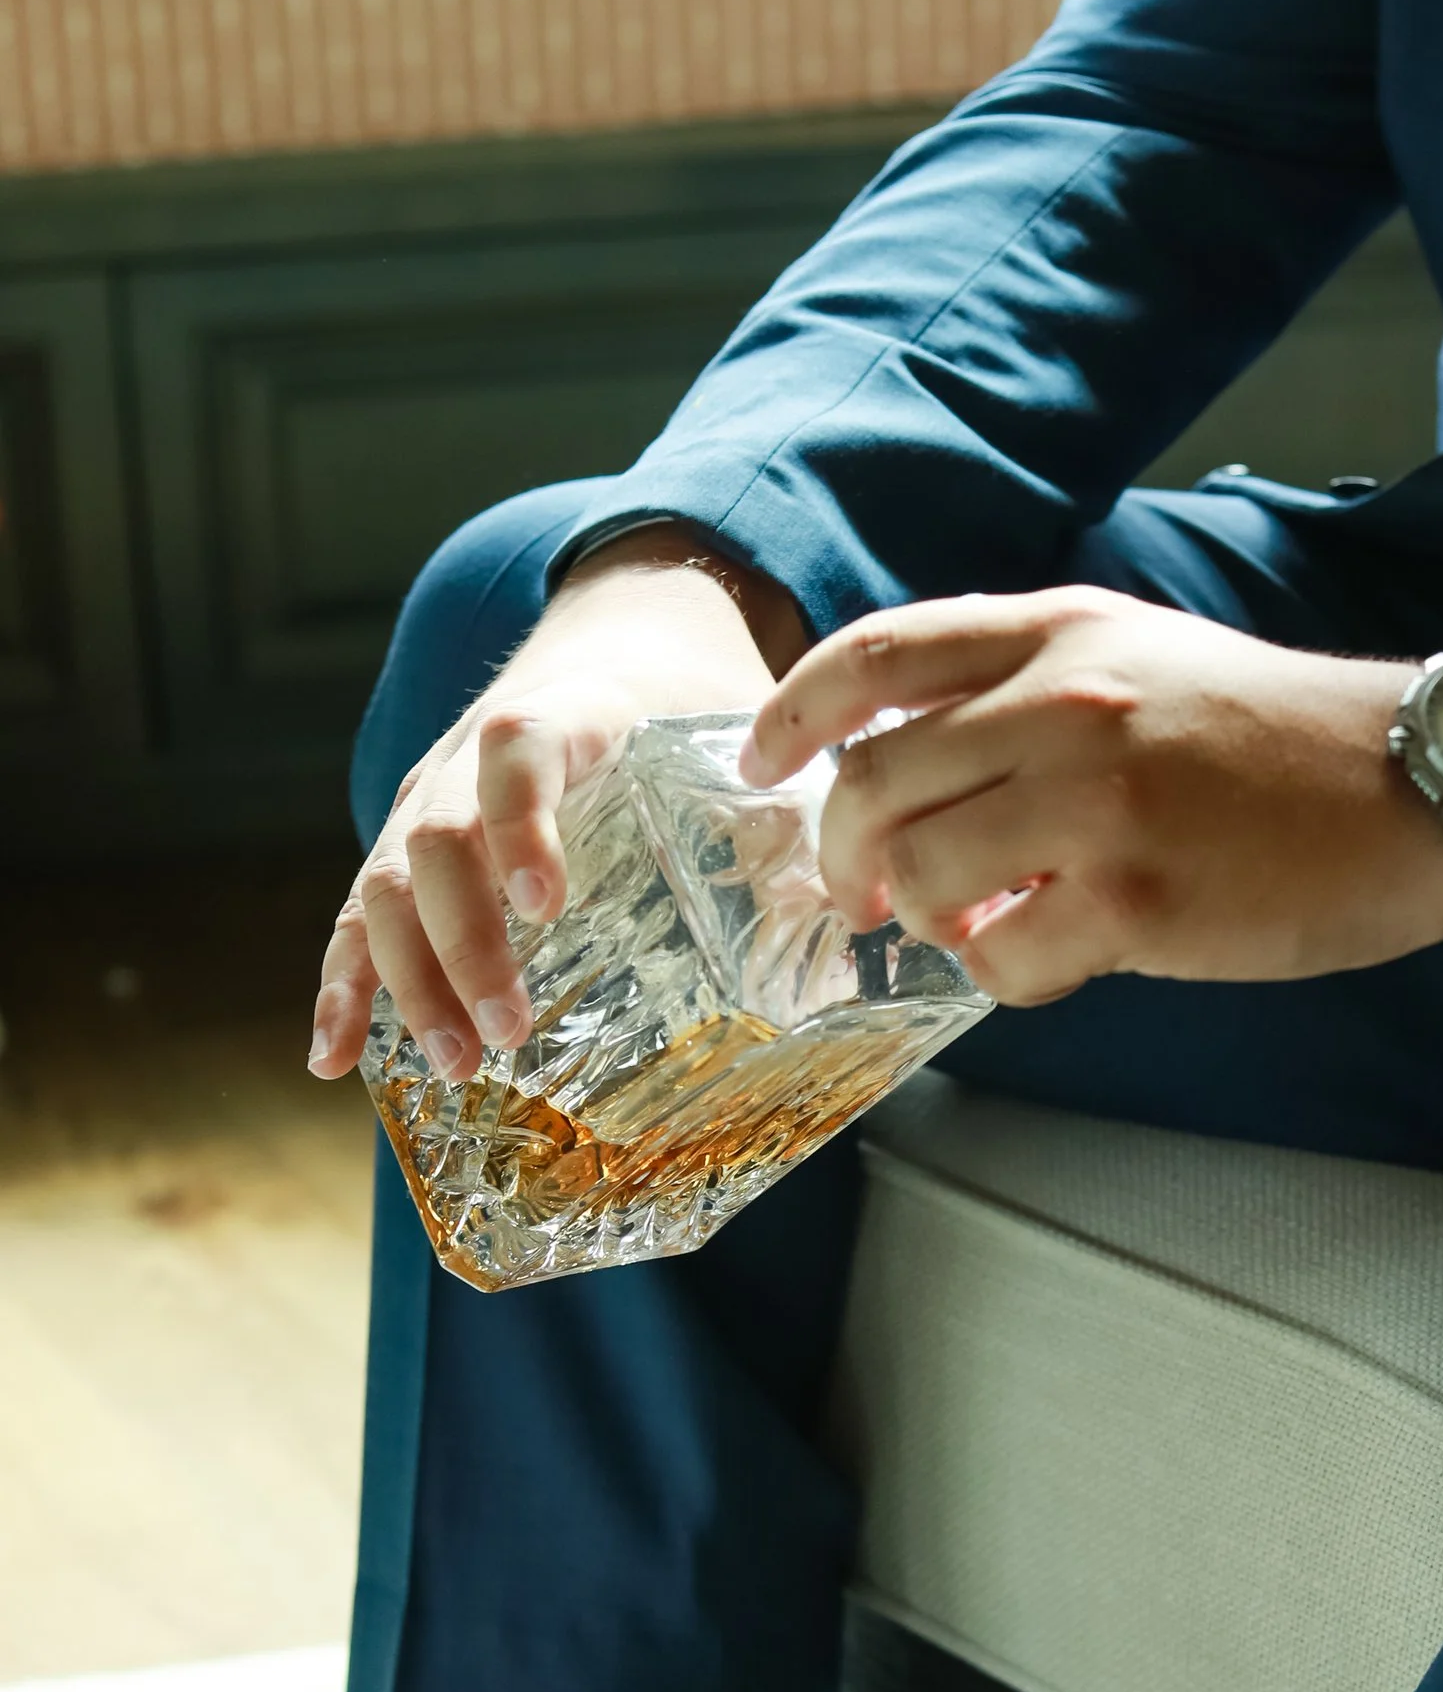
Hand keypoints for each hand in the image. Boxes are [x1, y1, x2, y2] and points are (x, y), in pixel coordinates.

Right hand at [307, 530, 806, 1081]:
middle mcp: (469, 752)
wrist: (627, 626)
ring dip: (409, 981)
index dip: (522, 827)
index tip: (548, 905)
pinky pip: (356, 916)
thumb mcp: (740, 725)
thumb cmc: (689, 692)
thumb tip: (860, 903)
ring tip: (456, 1065)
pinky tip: (333, 1061)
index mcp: (560, 711)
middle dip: (462, 944)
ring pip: (382, 885)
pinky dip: (342, 987)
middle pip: (433, 839)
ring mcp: (429, 798)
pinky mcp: (407, 845)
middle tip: (508, 1036)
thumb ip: (784, 803)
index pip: (517, 756)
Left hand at [743, 587, 1442, 1002]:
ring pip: (924, 875)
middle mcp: (1065, 703)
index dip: (792, 713)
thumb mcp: (1143, 657)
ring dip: (931, 919)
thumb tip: (908, 761)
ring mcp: (1097, 802)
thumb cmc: (1276, 740)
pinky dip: (1007, 972)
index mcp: (1059, 632)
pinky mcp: (1135, 900)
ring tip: (984, 924)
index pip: (875, 654)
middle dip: (844, 855)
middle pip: (872, 781)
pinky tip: (1056, 955)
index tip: (761, 764)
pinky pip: (1005, 957)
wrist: (1415, 790)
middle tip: (864, 895)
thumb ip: (1025, 688)